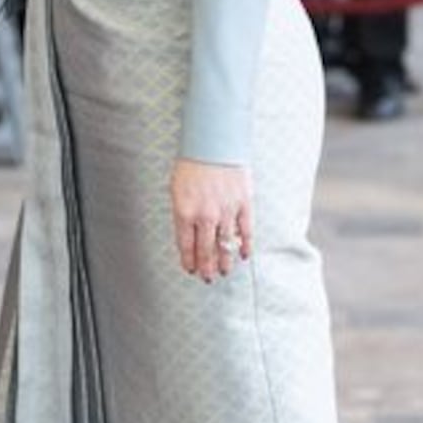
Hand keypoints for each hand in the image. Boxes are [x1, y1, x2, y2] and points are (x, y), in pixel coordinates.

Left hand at [170, 159, 252, 282]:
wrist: (214, 144)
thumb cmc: (191, 165)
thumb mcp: (176, 189)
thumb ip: (182, 214)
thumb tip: (189, 237)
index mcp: (185, 212)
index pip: (186, 246)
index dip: (189, 261)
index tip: (191, 270)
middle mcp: (206, 216)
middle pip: (206, 250)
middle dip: (206, 268)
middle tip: (207, 278)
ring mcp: (226, 212)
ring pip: (226, 245)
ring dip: (224, 262)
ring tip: (223, 272)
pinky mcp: (244, 205)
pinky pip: (246, 232)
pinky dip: (245, 246)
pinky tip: (244, 255)